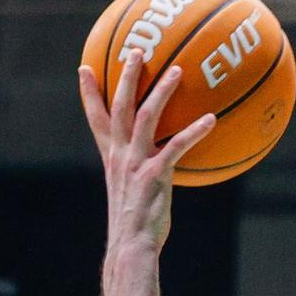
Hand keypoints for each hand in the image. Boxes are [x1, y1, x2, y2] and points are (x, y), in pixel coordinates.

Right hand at [77, 50, 217, 251]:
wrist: (131, 246)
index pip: (96, 118)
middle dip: (125, 75)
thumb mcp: (132, 192)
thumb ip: (140, 171)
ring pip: (145, 116)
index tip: (84, 68)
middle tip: (135, 49)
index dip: (89, 93)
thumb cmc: (135, 224)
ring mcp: (136, 163)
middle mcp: (120, 155)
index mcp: (112, 157)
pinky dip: (193, 131)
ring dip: (161, 90)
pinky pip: (176, 146)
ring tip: (177, 69)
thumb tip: (157, 164)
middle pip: (119, 105)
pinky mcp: (154, 175)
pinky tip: (211, 119)